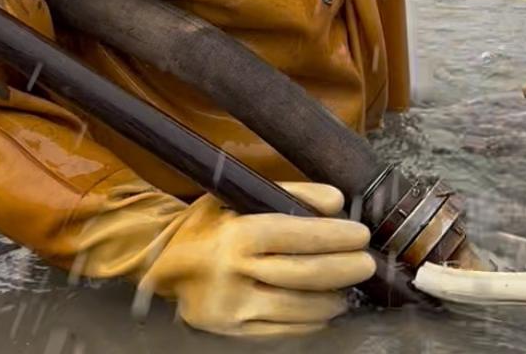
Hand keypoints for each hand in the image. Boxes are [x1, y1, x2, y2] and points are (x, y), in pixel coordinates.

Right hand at [138, 183, 374, 336]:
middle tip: (366, 263)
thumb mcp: (240, 194)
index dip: (336, 237)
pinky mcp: (232, 333)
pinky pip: (282, 332)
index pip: (300, 236)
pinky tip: (324, 309)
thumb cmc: (207, 223)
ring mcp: (234, 308)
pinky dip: (310, 322)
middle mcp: (236, 272)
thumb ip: (292, 192)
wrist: (160, 264)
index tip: (360, 235)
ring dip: (331, 299)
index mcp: (239, 233)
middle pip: (305, 274)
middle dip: (344, 269)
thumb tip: (336, 201)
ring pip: (298, 309)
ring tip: (347, 287)